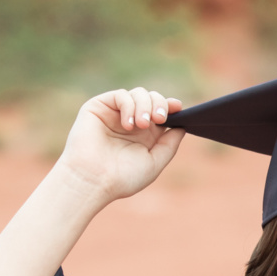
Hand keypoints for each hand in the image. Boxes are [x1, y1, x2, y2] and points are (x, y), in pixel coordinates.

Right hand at [54, 88, 185, 209]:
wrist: (94, 181)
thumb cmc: (122, 177)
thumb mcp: (154, 162)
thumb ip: (169, 144)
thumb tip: (182, 126)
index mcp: (145, 135)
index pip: (162, 113)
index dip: (171, 107)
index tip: (178, 107)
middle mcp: (131, 122)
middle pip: (152, 99)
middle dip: (160, 105)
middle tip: (159, 119)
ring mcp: (115, 113)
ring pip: (138, 94)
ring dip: (145, 106)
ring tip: (142, 125)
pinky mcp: (99, 107)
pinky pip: (121, 95)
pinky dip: (129, 105)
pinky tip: (128, 125)